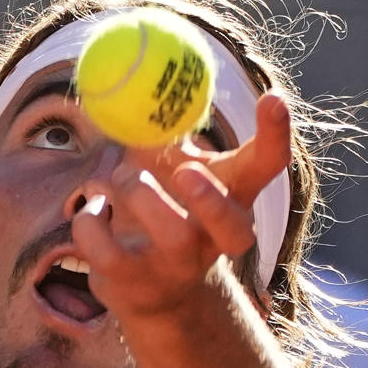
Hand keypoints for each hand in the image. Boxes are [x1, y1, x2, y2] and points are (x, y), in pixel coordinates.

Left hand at [71, 90, 291, 322]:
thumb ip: (167, 127)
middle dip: (210, 200)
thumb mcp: (173, 165)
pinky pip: (107, 249)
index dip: (275, 134)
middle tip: (186, 172)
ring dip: (139, 193)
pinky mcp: (136, 285)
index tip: (273, 98)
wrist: (153, 291)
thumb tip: (148, 76)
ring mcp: (178, 267)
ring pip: (170, 236)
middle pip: (232, 226)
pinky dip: (91, 219)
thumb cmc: (165, 207)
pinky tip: (95, 208)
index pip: (268, 165)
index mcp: (234, 198)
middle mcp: (215, 239)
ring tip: (123, 178)